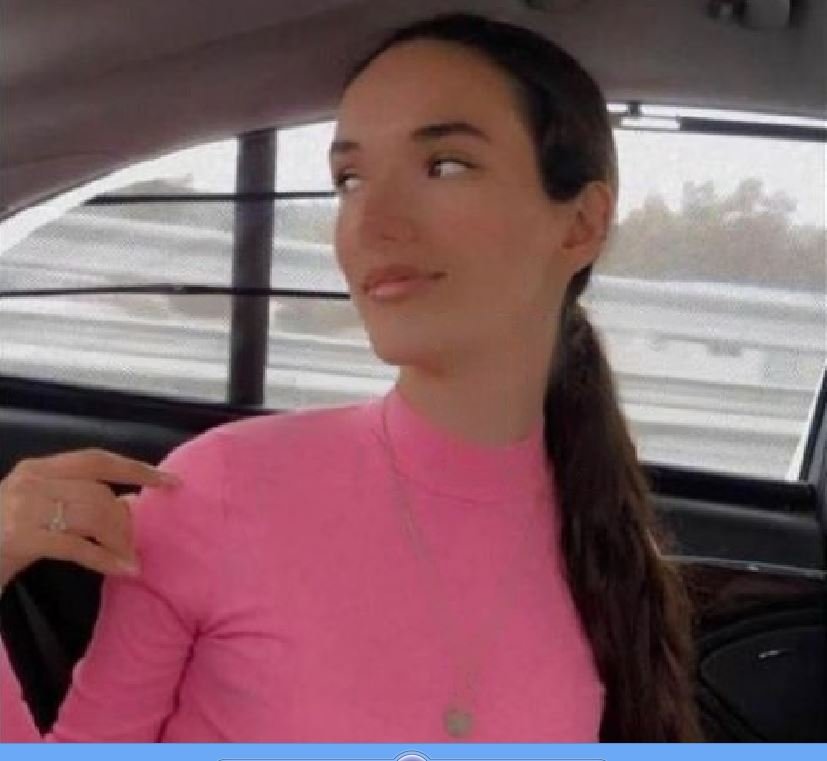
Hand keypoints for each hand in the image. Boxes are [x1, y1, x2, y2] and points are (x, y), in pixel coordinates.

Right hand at [0, 448, 180, 587]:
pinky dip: (106, 558)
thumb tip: (127, 506)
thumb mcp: (36, 511)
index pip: (98, 460)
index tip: (170, 481)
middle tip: (135, 543)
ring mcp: (23, 507)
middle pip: (100, 493)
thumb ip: (75, 502)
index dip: (137, 468)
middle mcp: (31, 480)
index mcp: (39, 469)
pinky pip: (78, 546)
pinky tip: (124, 569)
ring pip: (94, 516)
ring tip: (129, 559)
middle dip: (124, 520)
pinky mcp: (19, 536)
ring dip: (119, 541)